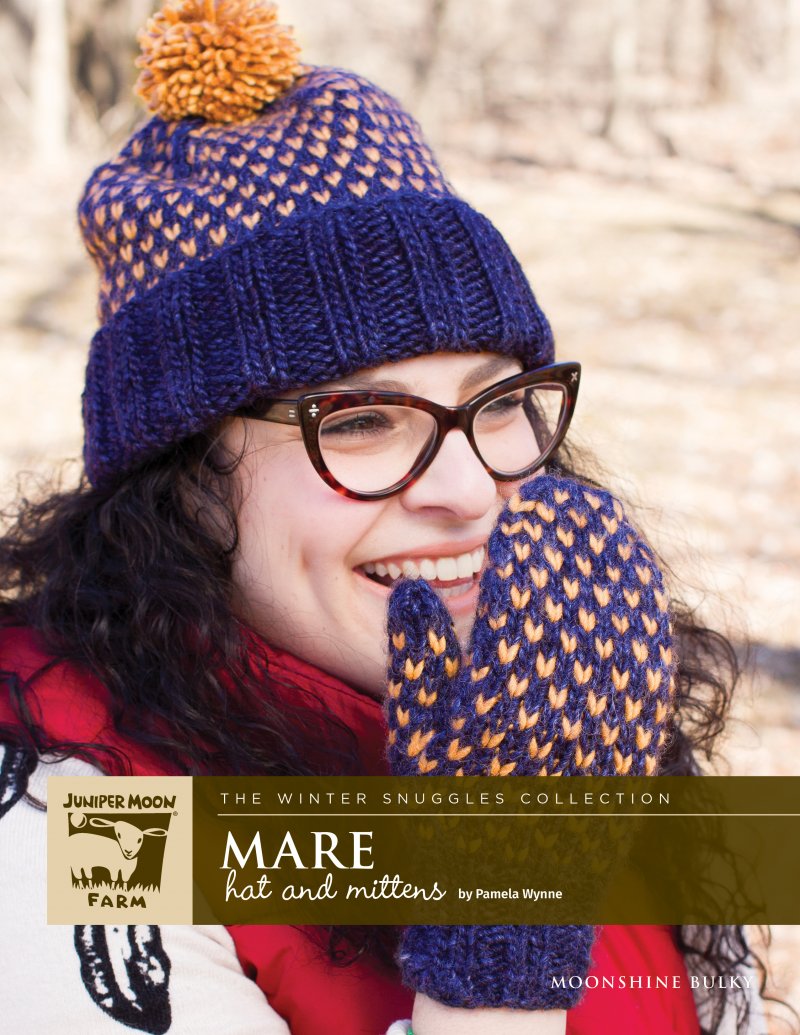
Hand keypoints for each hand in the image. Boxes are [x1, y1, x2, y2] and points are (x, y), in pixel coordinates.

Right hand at [385, 475, 675, 1007]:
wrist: (509, 891)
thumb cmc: (450, 809)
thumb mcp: (416, 734)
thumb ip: (415, 657)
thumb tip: (412, 590)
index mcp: (500, 689)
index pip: (524, 590)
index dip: (531, 538)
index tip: (530, 504)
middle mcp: (560, 696)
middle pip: (579, 592)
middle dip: (577, 537)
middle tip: (571, 498)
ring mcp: (605, 717)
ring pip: (622, 621)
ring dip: (616, 562)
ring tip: (605, 524)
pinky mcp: (634, 739)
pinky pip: (649, 663)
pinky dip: (646, 615)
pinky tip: (640, 586)